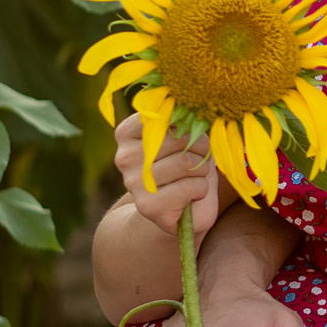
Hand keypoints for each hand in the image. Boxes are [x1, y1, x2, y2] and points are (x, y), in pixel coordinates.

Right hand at [114, 112, 219, 240]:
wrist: (181, 212)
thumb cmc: (187, 167)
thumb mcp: (186, 137)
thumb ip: (182, 121)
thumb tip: (189, 115)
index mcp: (127, 134)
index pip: (164, 115)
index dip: (188, 125)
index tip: (190, 136)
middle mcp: (124, 156)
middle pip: (179, 138)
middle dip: (202, 149)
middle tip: (200, 161)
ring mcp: (133, 182)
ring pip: (186, 162)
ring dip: (202, 170)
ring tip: (195, 178)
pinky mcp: (147, 206)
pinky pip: (190, 186)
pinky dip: (201, 190)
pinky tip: (191, 196)